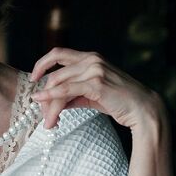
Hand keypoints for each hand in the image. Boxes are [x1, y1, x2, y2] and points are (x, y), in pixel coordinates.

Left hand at [29, 48, 162, 130]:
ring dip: (49, 105)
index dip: (42, 63)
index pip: (58, 53)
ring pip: (59, 85)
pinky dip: (52, 98)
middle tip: (41, 113)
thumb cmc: (119, 101)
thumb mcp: (93, 94)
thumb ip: (74, 93)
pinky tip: (45, 107)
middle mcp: (92, 60)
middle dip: (45, 95)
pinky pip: (67, 90)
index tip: (33, 78)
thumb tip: (52, 101)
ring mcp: (95, 70)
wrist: (142, 109)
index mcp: (91, 57)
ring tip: (49, 122)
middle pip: (55, 74)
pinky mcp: (97, 84)